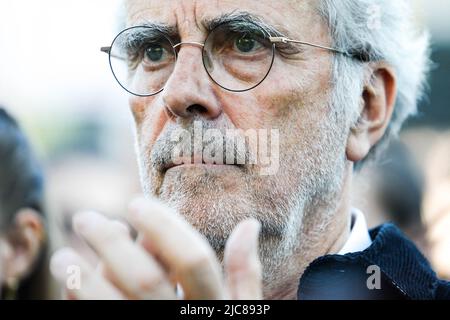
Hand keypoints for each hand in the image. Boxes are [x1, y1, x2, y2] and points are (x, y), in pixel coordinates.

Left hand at [50, 197, 262, 299]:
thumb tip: (250, 224)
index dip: (164, 226)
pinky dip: (81, 306)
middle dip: (110, 242)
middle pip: (144, 278)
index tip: (135, 202)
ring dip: (81, 279)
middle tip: (84, 218)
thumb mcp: (244, 313)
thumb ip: (246, 272)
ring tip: (62, 256)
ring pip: (112, 308)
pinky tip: (70, 290)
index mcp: (218, 310)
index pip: (193, 260)